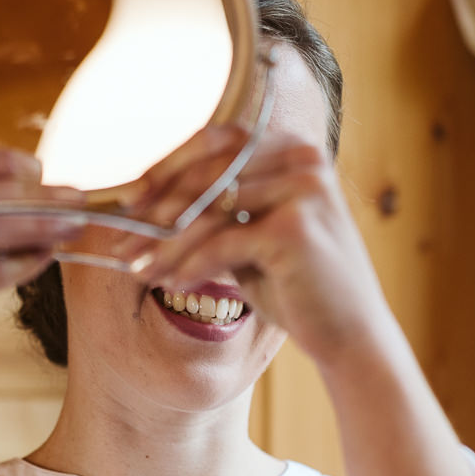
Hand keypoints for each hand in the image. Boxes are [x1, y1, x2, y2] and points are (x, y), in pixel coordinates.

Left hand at [130, 126, 393, 370]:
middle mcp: (303, 159)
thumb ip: (216, 211)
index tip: (129, 199)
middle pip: (208, 172)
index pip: (217, 141)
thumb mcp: (252, 236)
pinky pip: (223, 244)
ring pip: (210, 211)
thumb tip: (144, 204)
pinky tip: (173, 285)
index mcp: (294, 149)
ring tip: (138, 270)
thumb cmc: (296, 286)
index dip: (167, 167)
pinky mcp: (296, 229)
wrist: (351, 334)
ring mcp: (304, 190)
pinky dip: (192, 265)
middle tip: (123, 242)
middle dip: (158, 210)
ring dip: (166, 244)